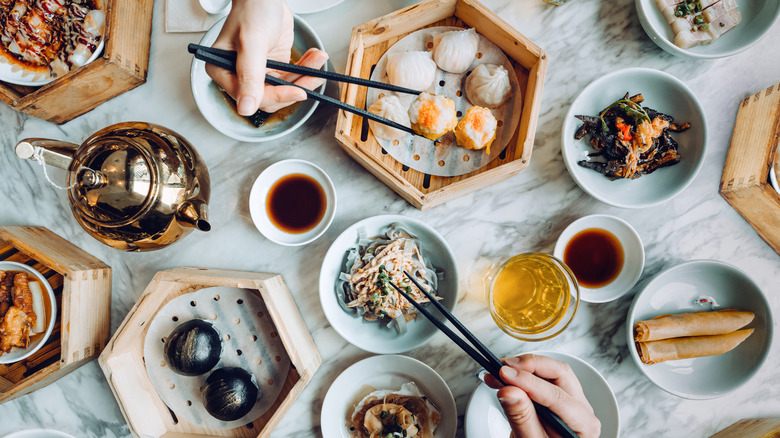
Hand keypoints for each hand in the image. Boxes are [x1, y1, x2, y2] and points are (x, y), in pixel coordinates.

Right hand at [206, 0, 328, 114]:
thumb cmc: (252, 10)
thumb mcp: (251, 42)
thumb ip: (249, 75)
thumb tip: (245, 108)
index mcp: (222, 71)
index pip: (250, 97)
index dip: (276, 96)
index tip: (298, 91)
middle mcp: (238, 75)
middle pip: (269, 98)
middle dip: (295, 87)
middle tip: (312, 76)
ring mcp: (257, 73)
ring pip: (284, 89)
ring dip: (305, 77)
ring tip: (318, 60)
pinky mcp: (274, 68)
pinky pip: (292, 78)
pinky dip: (306, 69)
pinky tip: (314, 58)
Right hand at [484, 354, 600, 437]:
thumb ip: (522, 419)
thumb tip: (509, 391)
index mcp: (584, 425)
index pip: (557, 396)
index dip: (529, 382)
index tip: (505, 375)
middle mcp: (581, 408)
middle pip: (559, 373)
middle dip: (529, 366)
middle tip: (503, 368)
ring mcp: (571, 400)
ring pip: (551, 370)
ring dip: (524, 367)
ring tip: (499, 372)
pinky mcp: (556, 396)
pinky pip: (542, 377)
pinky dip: (521, 374)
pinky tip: (503, 378)